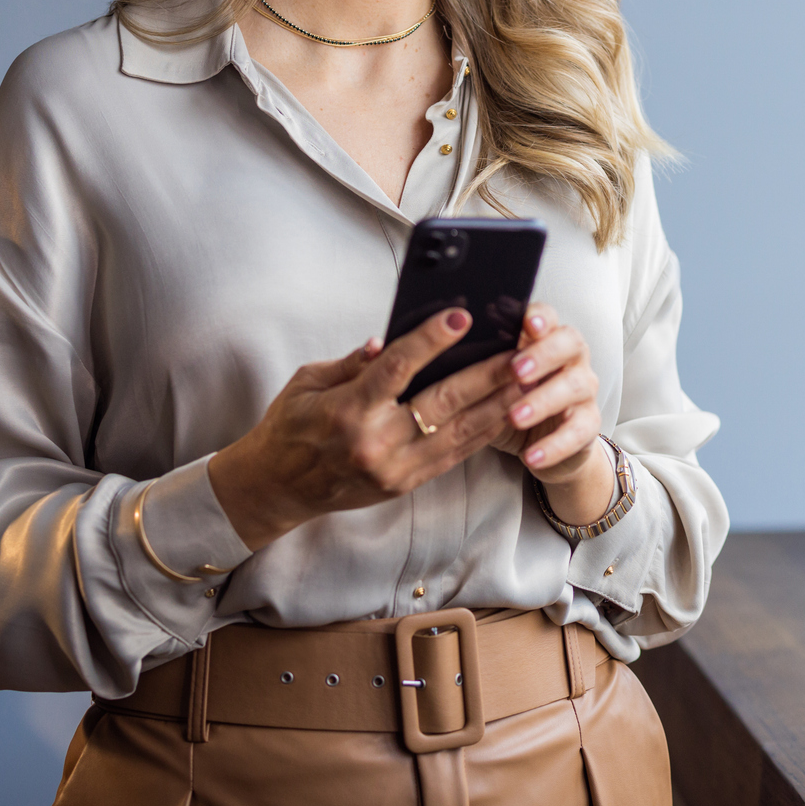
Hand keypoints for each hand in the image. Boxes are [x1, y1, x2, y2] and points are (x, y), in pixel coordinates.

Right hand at [208, 307, 525, 549]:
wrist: (275, 488)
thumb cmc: (290, 427)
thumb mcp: (308, 383)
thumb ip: (352, 363)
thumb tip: (386, 340)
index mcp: (347, 410)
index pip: (396, 369)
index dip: (430, 341)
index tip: (460, 317)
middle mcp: (374, 443)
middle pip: (441, 403)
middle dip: (485, 375)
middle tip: (518, 351)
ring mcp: (393, 469)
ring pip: (458, 434)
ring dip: (497, 406)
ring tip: (529, 381)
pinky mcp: (404, 485)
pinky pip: (453, 456)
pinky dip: (482, 434)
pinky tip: (506, 413)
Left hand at [490, 304, 616, 527]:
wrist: (542, 444)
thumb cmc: (510, 402)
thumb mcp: (492, 381)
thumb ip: (477, 362)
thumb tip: (440, 346)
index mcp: (546, 338)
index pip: (547, 316)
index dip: (539, 316)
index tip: (524, 323)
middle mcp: (571, 358)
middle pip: (570, 343)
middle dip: (543, 354)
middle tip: (515, 370)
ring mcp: (584, 390)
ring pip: (575, 386)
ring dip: (544, 400)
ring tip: (515, 415)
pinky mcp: (588, 424)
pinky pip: (577, 432)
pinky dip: (553, 445)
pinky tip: (531, 456)